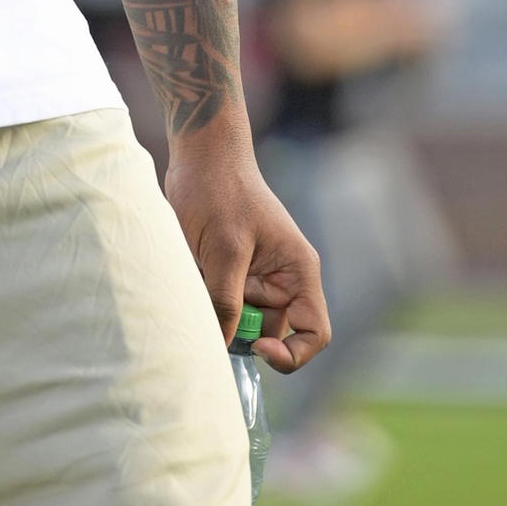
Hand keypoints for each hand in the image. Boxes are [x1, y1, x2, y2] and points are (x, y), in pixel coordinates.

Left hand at [164, 134, 329, 373]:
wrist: (199, 152)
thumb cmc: (219, 190)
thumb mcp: (223, 250)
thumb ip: (225, 302)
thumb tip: (221, 347)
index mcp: (297, 271)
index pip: (314, 333)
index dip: (292, 353)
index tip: (256, 346)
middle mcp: (282, 277)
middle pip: (271, 331)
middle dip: (241, 330)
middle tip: (211, 311)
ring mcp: (256, 273)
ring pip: (242, 317)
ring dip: (219, 312)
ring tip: (198, 282)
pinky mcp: (231, 268)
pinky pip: (223, 300)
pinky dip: (208, 298)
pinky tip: (192, 275)